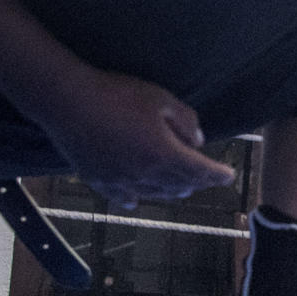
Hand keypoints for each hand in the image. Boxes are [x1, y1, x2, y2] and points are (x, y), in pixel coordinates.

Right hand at [40, 66, 235, 207]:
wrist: (67, 100)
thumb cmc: (117, 94)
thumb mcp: (161, 99)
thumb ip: (186, 121)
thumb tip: (199, 141)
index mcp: (164, 154)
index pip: (200, 170)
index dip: (217, 175)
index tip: (229, 176)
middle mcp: (145, 174)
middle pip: (179, 185)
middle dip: (196, 182)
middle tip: (206, 178)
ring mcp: (119, 180)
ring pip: (153, 193)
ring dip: (171, 191)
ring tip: (181, 189)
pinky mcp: (96, 179)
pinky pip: (120, 197)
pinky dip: (133, 199)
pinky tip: (135, 201)